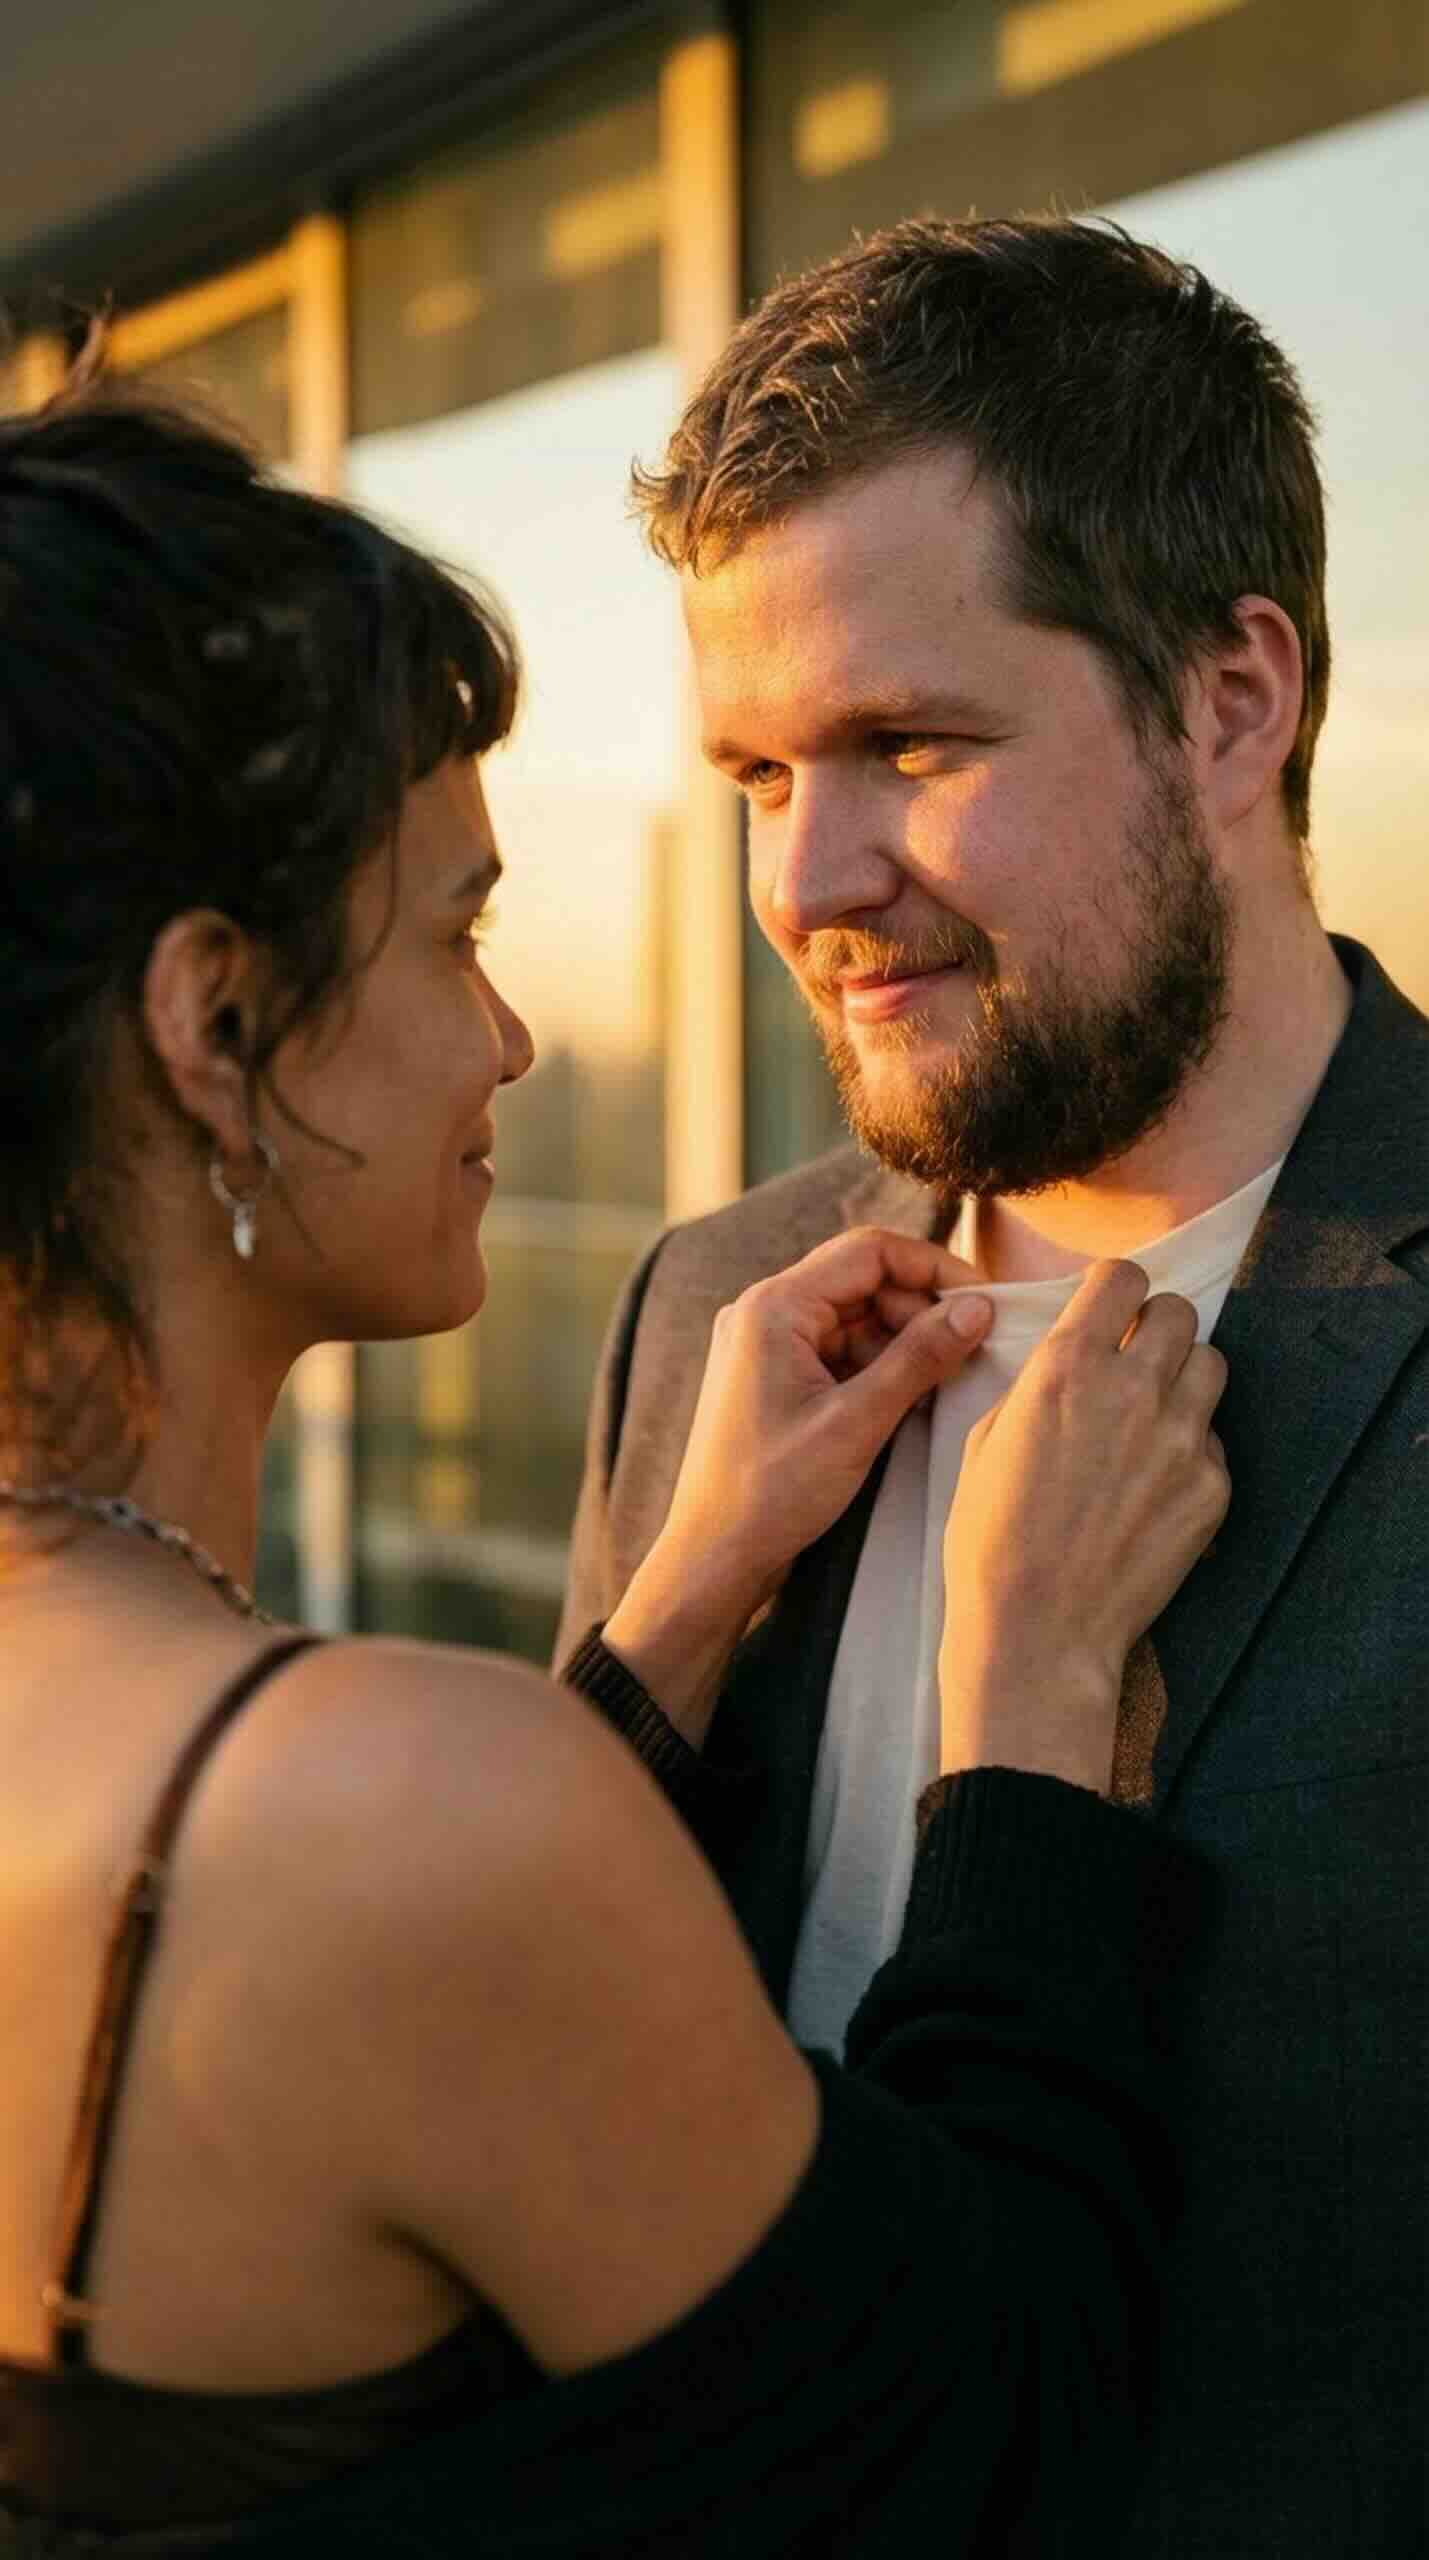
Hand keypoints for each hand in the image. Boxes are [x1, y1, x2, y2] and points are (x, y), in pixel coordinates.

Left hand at [604, 1229, 992, 1741]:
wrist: (714, 1555)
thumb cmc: (772, 1492)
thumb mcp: (857, 1423)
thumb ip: (920, 1358)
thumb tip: (978, 1308)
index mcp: (774, 1307)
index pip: (871, 1251)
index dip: (934, 1268)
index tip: (982, 1302)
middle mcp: (764, 1312)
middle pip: (864, 1280)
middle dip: (921, 1309)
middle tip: (969, 1350)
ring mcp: (765, 1343)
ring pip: (855, 1316)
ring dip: (903, 1341)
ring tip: (942, 1382)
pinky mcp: (773, 1375)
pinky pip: (838, 1349)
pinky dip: (877, 1365)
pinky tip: (907, 1400)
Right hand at [939, 1260, 1228, 1792]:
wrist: (1039, 1629)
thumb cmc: (991, 1539)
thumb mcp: (985, 1441)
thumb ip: (1037, 1385)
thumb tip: (1068, 1361)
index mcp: (1067, 1367)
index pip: (1123, 1277)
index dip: (1118, 1289)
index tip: (1114, 1306)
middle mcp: (1133, 1389)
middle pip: (1180, 1313)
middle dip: (1157, 1328)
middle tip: (1137, 1360)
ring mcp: (1182, 1438)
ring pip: (1211, 1366)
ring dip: (1184, 1378)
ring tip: (1154, 1414)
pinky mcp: (1212, 1486)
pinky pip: (1214, 1440)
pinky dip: (1191, 1449)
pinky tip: (1154, 1484)